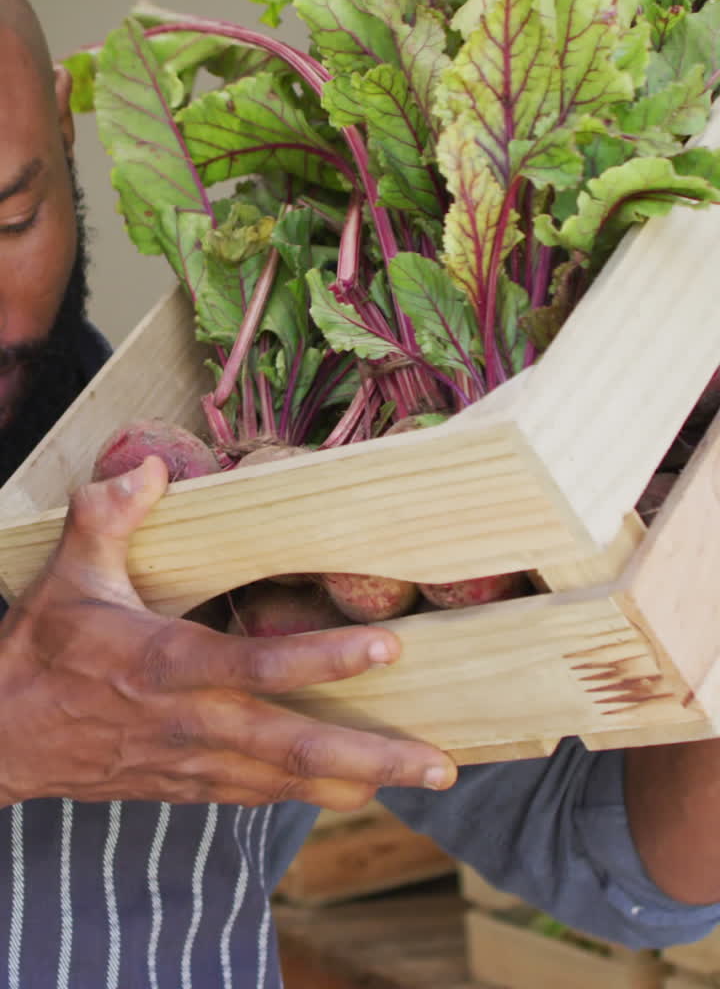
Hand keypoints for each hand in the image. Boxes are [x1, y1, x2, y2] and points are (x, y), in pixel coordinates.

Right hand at [0, 457, 455, 809]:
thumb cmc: (40, 653)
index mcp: (165, 665)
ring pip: (285, 781)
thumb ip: (108, 518)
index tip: (387, 650)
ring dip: (356, 781)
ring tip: (422, 775)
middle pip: (293, 746)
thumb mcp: (66, 575)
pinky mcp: (186, 786)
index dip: (322, 661)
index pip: (257, 666)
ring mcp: (190, 763)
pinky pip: (259, 794)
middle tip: (437, 760)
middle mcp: (188, 723)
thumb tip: (149, 469)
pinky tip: (357, 786)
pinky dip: (311, 792)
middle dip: (370, 755)